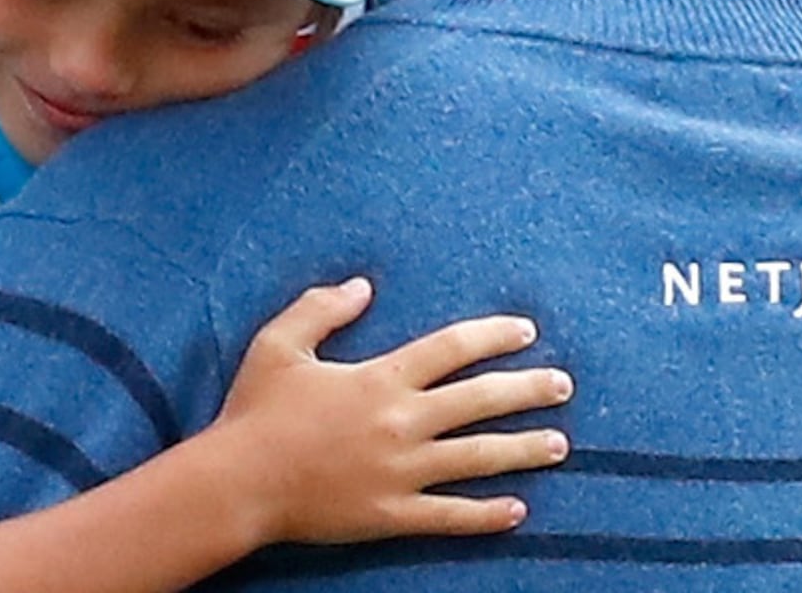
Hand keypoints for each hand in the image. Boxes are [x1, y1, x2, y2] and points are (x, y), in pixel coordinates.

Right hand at [204, 278, 570, 547]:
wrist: (238, 483)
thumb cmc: (255, 411)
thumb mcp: (280, 344)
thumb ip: (322, 308)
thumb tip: (364, 285)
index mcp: (380, 379)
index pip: (451, 349)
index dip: (493, 336)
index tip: (525, 330)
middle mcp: (400, 423)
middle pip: (479, 401)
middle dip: (528, 390)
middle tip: (563, 385)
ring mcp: (400, 473)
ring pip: (477, 459)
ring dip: (523, 449)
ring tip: (560, 444)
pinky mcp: (391, 515)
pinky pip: (449, 517)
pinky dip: (486, 515)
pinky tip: (517, 511)